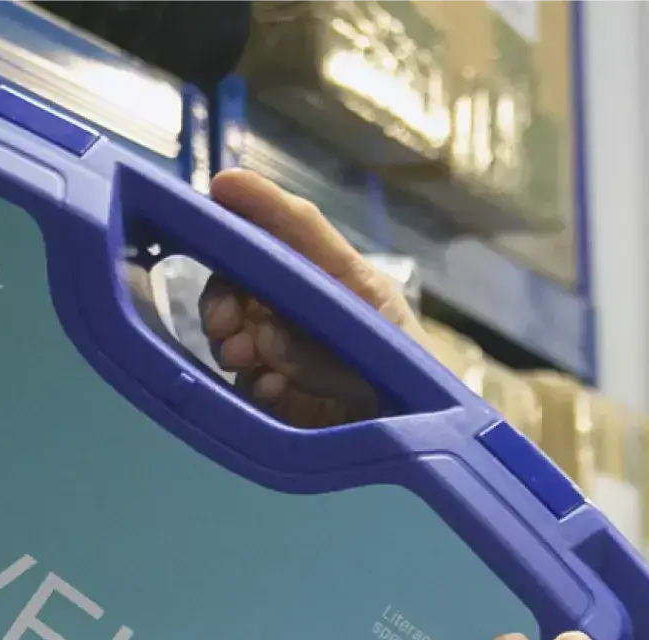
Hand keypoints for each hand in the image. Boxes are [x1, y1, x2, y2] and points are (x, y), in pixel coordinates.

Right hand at [200, 169, 423, 427]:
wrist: (427, 442)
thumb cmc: (423, 378)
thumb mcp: (389, 338)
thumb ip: (329, 325)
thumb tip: (265, 337)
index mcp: (338, 281)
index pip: (289, 234)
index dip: (254, 207)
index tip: (222, 188)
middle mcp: (307, 312)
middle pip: (242, 283)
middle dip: (223, 295)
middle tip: (223, 322)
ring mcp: (290, 357)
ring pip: (234, 333)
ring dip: (229, 339)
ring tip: (241, 357)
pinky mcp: (282, 402)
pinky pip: (247, 386)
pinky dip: (251, 384)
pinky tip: (273, 390)